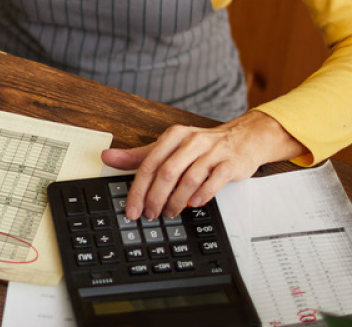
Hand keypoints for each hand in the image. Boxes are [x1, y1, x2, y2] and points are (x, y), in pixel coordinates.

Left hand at [101, 110, 305, 219]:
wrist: (244, 139)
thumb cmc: (203, 147)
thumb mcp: (169, 147)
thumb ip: (139, 155)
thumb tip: (108, 157)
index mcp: (174, 136)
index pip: (149, 164)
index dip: (138, 189)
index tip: (132, 209)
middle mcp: (192, 141)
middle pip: (166, 172)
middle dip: (155, 198)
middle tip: (149, 214)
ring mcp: (212, 151)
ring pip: (188, 179)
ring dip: (176, 201)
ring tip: (170, 213)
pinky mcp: (230, 163)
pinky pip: (213, 181)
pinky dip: (202, 195)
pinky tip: (194, 204)